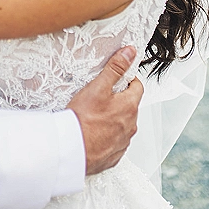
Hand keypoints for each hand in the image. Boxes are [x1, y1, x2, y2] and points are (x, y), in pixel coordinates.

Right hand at [67, 47, 142, 175]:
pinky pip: (115, 141)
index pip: (137, 86)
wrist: (71, 151)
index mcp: (129, 107)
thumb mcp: (98, 87)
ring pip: (123, 124)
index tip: (117, 77)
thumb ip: (115, 68)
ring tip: (94, 115)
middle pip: (130, 105)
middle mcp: (131, 126)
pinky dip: (107, 135)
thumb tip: (130, 53)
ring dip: (114, 118)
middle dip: (119, 98)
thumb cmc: (83, 120)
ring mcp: (123, 142)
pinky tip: (93, 131)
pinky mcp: (114, 155)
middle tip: (100, 96)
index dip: (128, 79)